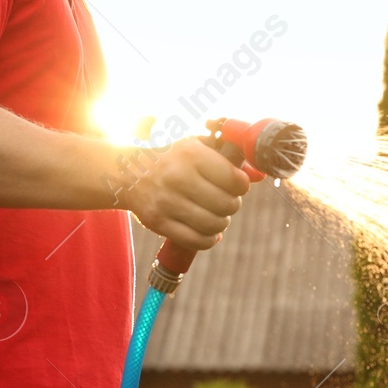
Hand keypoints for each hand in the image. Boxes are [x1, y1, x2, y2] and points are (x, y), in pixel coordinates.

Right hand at [115, 136, 248, 250]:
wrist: (128, 173)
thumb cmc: (172, 158)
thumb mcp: (197, 147)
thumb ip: (228, 157)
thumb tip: (259, 175)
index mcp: (191, 155)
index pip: (233, 179)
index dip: (241, 186)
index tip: (236, 185)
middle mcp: (178, 177)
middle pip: (226, 204)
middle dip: (232, 205)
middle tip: (226, 201)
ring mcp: (167, 202)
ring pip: (214, 225)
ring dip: (221, 223)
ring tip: (215, 215)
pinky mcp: (159, 222)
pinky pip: (196, 241)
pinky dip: (208, 240)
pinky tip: (208, 233)